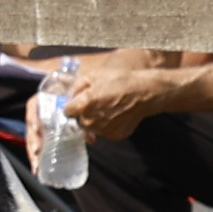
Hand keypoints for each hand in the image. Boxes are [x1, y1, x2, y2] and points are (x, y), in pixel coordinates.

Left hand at [56, 54, 178, 142]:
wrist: (145, 92)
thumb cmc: (120, 80)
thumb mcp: (94, 75)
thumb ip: (77, 87)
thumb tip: (70, 96)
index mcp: (84, 105)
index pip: (67, 111)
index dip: (72, 106)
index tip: (77, 102)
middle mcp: (91, 121)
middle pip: (79, 122)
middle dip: (83, 114)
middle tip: (95, 104)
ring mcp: (104, 130)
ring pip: (92, 128)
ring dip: (95, 121)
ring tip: (108, 108)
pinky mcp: (116, 136)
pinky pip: (106, 132)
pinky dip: (108, 126)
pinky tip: (116, 115)